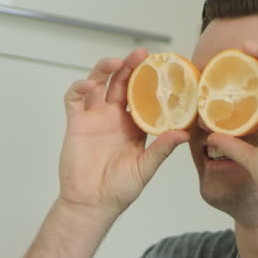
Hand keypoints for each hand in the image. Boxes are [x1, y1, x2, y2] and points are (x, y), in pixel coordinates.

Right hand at [58, 49, 189, 218]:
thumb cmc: (119, 190)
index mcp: (133, 125)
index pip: (142, 94)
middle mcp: (114, 117)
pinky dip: (79, 87)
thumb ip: (161, 149)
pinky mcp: (76, 123)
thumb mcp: (145, 168)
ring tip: (115, 63)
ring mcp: (94, 118)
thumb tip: (183, 133)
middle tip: (141, 54)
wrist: (91, 203)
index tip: (162, 67)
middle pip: (121, 82)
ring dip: (104, 69)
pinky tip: (89, 85)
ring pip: (98, 84)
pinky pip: (74, 99)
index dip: (149, 79)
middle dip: (130, 66)